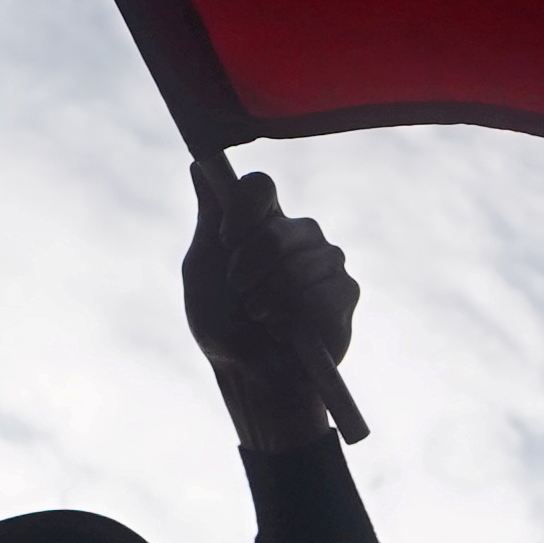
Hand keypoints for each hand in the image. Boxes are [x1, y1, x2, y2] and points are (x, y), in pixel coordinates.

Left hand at [184, 161, 362, 448]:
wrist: (251, 377)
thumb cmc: (223, 325)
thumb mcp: (201, 271)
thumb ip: (208, 220)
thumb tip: (197, 165)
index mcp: (260, 221)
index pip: (260, 185)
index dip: (243, 211)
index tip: (226, 242)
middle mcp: (296, 233)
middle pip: (281, 229)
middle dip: (252, 269)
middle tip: (243, 295)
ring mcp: (326, 260)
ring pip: (304, 262)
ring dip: (273, 299)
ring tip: (262, 319)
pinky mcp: (346, 291)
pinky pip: (329, 290)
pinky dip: (299, 316)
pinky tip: (287, 332)